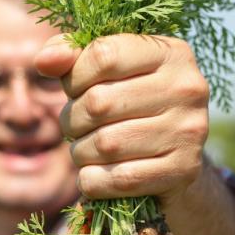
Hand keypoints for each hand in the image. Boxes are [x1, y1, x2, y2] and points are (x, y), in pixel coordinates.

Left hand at [36, 34, 234, 234]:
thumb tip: (44, 61)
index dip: (74, 77)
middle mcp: (188, 88)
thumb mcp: (109, 75)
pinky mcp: (184, 170)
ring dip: (81, 153)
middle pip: (99, 102)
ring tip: (86, 151)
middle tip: (76, 127)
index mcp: (171, 53)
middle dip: (73, 119)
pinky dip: (94, 181)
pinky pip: (119, 179)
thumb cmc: (132, 108)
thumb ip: (73, 58)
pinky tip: (95, 176)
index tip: (76, 91)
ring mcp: (190, 131)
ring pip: (105, 144)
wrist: (176, 160)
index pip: (103, 56)